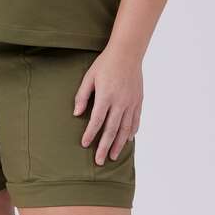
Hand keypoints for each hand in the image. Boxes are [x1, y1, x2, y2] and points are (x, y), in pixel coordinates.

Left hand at [73, 46, 142, 163]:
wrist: (127, 53)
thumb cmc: (105, 64)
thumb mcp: (89, 77)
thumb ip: (82, 96)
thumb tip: (76, 114)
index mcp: (106, 96)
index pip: (97, 120)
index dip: (90, 134)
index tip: (85, 144)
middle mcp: (120, 102)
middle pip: (112, 130)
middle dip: (104, 146)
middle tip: (99, 161)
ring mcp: (131, 103)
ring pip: (125, 129)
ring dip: (119, 144)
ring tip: (112, 156)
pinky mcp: (138, 101)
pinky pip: (136, 120)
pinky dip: (132, 132)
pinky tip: (128, 140)